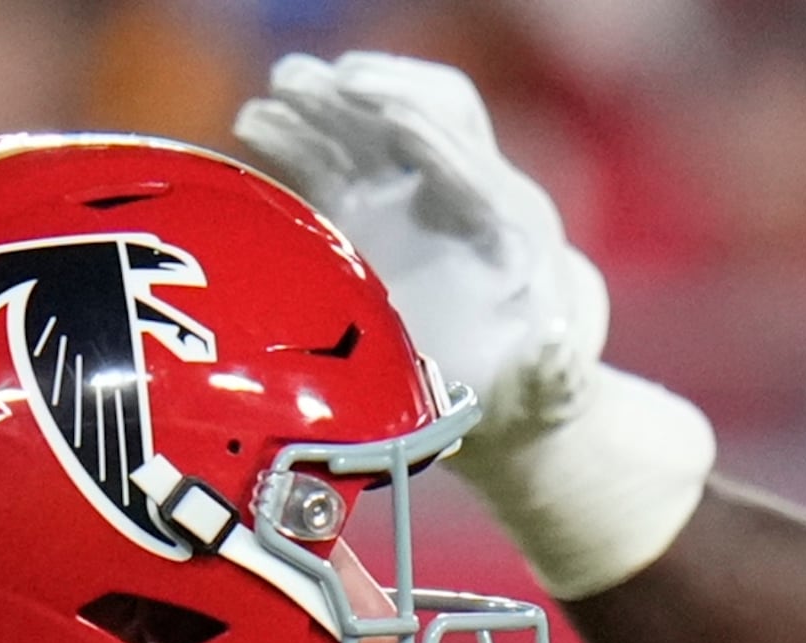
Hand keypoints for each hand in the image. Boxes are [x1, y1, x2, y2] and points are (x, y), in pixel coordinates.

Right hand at [234, 52, 711, 597]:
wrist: (499, 392)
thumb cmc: (527, 397)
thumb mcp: (547, 393)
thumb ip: (552, 374)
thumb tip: (550, 346)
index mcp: (508, 230)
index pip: (468, 158)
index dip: (428, 133)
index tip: (385, 110)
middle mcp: (460, 197)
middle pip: (423, 117)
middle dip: (375, 95)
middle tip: (321, 82)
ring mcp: (410, 197)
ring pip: (370, 128)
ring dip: (327, 103)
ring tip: (276, 92)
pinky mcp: (366, 211)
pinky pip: (330, 158)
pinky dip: (295, 135)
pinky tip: (253, 122)